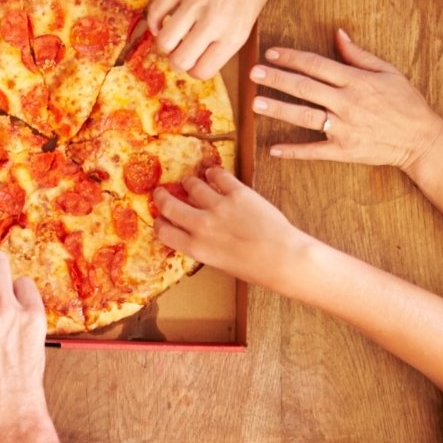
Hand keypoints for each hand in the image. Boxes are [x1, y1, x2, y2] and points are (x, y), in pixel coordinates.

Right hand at [146, 0, 286, 78]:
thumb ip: (223, 41)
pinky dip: (154, 21)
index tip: (194, 61)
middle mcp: (214, 22)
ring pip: (164, 40)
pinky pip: (156, 11)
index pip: (202, 71)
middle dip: (177, 60)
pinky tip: (162, 21)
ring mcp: (195, 1)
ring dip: (164, 43)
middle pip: (179, 60)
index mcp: (234, 36)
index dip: (194, 69)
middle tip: (180, 51)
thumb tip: (198, 57)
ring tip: (171, 35)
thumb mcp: (248, 21)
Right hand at [153, 169, 312, 294]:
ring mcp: (219, 207)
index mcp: (196, 248)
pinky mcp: (238, 193)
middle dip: (162, 197)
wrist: (283, 258)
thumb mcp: (219, 262)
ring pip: (192, 186)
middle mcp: (202, 226)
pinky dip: (213, 174)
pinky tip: (212, 174)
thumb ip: (204, 245)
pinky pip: (218, 176)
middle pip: (170, 205)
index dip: (159, 223)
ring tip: (191, 182)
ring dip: (189, 183)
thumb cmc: (255, 268)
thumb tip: (197, 231)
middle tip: (161, 192)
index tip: (160, 218)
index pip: (164, 231)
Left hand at [253, 29, 442, 171]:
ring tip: (256, 104)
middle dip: (277, 79)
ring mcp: (345, 129)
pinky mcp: (345, 151)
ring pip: (305, 117)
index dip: (292, 58)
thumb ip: (358, 54)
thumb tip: (338, 33)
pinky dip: (294, 151)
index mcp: (356, 81)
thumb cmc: (405, 102)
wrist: (421, 139)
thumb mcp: (387, 71)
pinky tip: (273, 149)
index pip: (317, 65)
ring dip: (279, 110)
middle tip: (253, 73)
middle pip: (305, 88)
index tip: (271, 53)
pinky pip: (315, 151)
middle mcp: (347, 103)